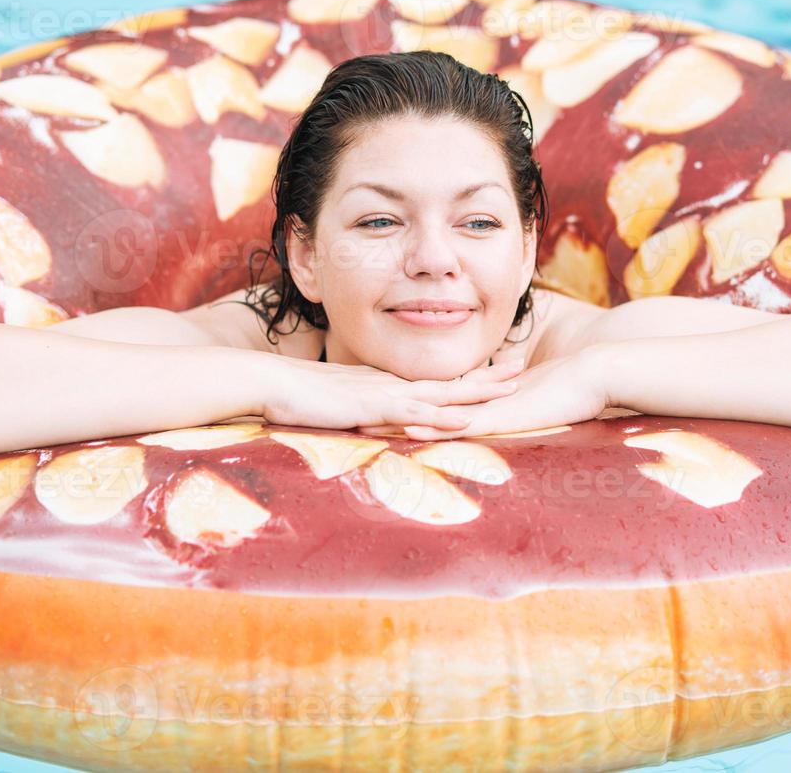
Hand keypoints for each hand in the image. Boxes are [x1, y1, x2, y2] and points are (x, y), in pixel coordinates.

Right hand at [261, 355, 527, 433]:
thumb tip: (369, 422)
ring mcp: (384, 393)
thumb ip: (358, 412)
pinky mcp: (372, 405)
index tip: (496, 371)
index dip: (468, 377)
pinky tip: (464, 418)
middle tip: (521, 367)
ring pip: (441, 392)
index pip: (436, 381)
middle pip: (449, 380)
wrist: (270, 382)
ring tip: (511, 386)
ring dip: (477, 391)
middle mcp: (392, 384)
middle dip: (487, 376)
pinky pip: (414, 411)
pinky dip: (441, 415)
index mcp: (386, 384)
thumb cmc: (296, 396)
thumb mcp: (337, 404)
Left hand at [357, 348, 609, 440]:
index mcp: (476, 399)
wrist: (597, 374)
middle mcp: (473, 401)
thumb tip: (500, 409)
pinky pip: (459, 424)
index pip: (429, 401)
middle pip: (418, 405)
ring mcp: (483, 407)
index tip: (366, 409)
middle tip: (345, 416)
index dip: (397, 404)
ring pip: (429, 415)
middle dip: (382, 412)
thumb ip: (510, 407)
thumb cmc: (572, 388)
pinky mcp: (499, 416)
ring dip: (395, 423)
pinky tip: (408, 432)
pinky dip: (433, 429)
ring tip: (358, 428)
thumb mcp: (529, 402)